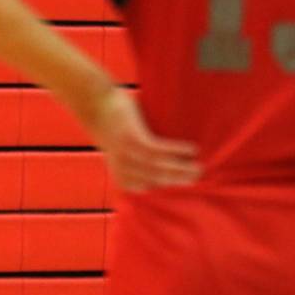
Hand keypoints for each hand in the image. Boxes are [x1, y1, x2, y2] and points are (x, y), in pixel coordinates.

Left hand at [87, 89, 201, 192]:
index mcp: (121, 176)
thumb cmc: (113, 127)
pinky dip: (176, 150)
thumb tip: (169, 166)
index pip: (149, 188)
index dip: (169, 188)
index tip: (188, 187)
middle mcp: (123, 169)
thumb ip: (140, 162)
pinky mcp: (132, 139)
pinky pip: (159, 149)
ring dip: (182, 168)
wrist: (95, 105)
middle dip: (180, 180)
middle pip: (157, 180)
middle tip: (199, 178)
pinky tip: (191, 150)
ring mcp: (127, 155)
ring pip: (159, 167)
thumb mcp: (123, 151)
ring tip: (198, 167)